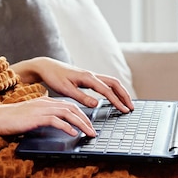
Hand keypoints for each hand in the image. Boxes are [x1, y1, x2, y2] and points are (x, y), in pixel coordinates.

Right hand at [0, 96, 96, 154]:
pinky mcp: (37, 117)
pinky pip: (56, 121)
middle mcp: (47, 102)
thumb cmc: (12, 119)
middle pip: (73, 108)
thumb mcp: (32, 117)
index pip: (69, 106)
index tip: (90, 124)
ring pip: (69, 114)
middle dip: (86, 120)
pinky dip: (67, 127)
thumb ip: (45, 119)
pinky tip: (73, 134)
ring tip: (89, 133)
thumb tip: (58, 127)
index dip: (82, 114)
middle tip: (94, 131)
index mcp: (46, 101)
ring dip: (81, 124)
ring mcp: (42, 109)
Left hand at [11, 57, 133, 111]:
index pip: (107, 91)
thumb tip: (97, 104)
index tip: (124, 110)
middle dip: (124, 95)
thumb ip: (82, 97)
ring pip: (112, 82)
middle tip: (131, 107)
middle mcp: (92, 75)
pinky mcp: (88, 78)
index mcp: (88, 78)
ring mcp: (91, 76)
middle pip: (115, 84)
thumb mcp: (66, 90)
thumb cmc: (54, 77)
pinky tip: (114, 97)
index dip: (117, 101)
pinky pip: (106, 83)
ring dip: (120, 92)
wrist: (47, 67)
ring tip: (126, 103)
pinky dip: (113, 90)